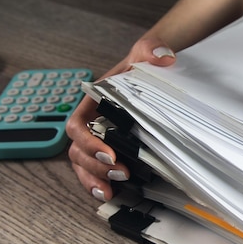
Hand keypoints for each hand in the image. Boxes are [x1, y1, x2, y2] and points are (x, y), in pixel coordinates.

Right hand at [66, 37, 175, 200]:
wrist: (151, 69)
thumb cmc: (142, 64)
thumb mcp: (145, 53)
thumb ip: (150, 50)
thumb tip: (164, 57)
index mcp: (92, 101)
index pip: (78, 125)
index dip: (88, 142)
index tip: (110, 152)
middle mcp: (91, 121)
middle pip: (78, 150)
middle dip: (95, 165)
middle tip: (120, 173)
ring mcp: (99, 137)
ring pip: (82, 163)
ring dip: (93, 178)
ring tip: (110, 190)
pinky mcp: (112, 147)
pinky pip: (95, 169)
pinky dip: (97, 182)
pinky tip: (109, 193)